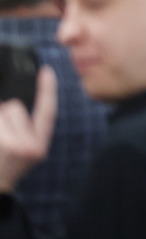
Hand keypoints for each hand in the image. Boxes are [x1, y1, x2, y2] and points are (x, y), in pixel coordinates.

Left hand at [0, 67, 57, 193]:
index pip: (48, 112)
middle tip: (1, 137)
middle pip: (15, 107)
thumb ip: (26, 129)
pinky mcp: (0, 143)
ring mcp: (12, 146)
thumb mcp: (27, 153)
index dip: (47, 90)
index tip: (46, 71)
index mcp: (40, 145)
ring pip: (0, 111)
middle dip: (5, 114)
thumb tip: (9, 106)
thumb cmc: (7, 167)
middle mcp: (29, 146)